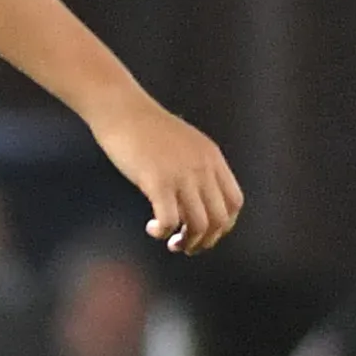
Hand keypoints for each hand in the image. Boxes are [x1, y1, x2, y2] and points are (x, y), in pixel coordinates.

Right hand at [88, 94, 242, 254]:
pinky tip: (152, 230)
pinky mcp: (157, 181)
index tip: (204, 232)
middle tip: (187, 246)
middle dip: (206, 240)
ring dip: (187, 242)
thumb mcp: (182, 143)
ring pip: (198, 224)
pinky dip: (164, 232)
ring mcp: (181, 175)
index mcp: (212, 159)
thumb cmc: (144, 126)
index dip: (223, 225)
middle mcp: (202, 169)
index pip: (234, 202)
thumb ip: (193, 165)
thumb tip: (190, 194)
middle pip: (219, 219)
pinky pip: (169, 220)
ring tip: (172, 244)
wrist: (121, 109)